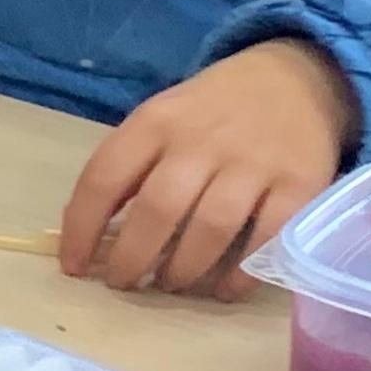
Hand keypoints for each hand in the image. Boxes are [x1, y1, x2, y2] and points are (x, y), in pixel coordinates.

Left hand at [60, 37, 358, 297]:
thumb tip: (96, 230)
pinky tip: (223, 289)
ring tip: (170, 285)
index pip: (104, 176)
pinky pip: (267, 240)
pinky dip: (240, 273)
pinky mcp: (298, 185)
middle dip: (132, 257)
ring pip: (210, 228)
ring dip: (183, 270)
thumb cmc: (212, 111)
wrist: (292, 81)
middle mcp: (200, 141)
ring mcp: (252, 163)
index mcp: (155, 122)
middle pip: (158, 209)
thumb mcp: (162, 117)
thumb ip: (133, 165)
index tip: (72, 266)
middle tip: (123, 283)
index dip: (82, 226)